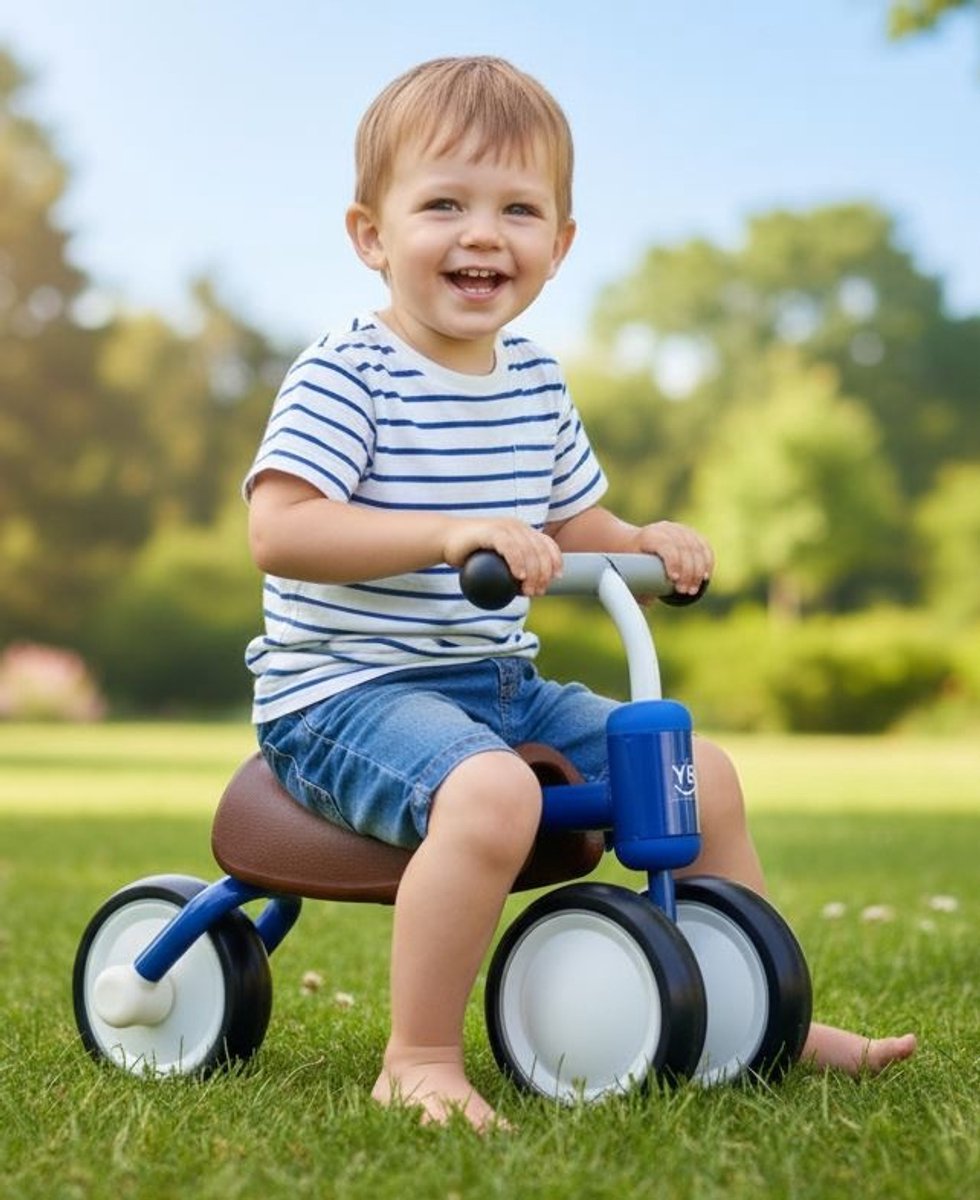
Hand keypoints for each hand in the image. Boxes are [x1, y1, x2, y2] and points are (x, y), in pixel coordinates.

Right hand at [443, 519, 561, 596]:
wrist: (447, 540)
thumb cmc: (471, 555)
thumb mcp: (497, 563)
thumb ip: (513, 572)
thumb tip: (530, 591)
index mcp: (522, 530)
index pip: (547, 544)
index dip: (555, 561)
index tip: (555, 579)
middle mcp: (517, 526)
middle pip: (539, 550)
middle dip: (543, 573)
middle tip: (537, 592)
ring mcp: (505, 527)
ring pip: (528, 550)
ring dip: (533, 573)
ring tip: (529, 591)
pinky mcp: (492, 531)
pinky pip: (510, 547)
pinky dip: (517, 562)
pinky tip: (519, 576)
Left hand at [627, 521, 712, 595]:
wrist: (632, 542)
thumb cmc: (630, 562)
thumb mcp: (627, 571)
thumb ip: (636, 586)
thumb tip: (650, 601)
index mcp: (649, 536)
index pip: (666, 545)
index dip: (673, 562)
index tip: (674, 579)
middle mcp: (665, 529)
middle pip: (684, 548)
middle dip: (687, 572)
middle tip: (684, 591)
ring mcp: (679, 529)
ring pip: (696, 548)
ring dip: (698, 570)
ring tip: (693, 589)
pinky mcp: (690, 533)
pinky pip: (704, 546)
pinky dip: (707, 561)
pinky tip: (705, 576)